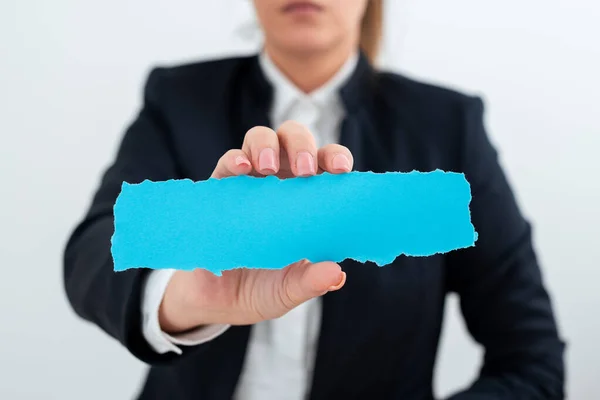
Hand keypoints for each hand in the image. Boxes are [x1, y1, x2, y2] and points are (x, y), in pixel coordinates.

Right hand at [159, 121, 353, 332]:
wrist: (212, 302)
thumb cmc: (259, 290)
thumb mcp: (287, 291)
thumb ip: (309, 282)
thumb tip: (337, 274)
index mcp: (306, 201)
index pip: (327, 166)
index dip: (337, 159)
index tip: (341, 171)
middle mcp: (281, 183)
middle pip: (295, 140)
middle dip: (303, 146)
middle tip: (304, 170)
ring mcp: (249, 182)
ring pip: (261, 138)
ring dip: (268, 144)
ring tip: (268, 167)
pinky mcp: (220, 188)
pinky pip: (228, 161)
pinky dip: (236, 159)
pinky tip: (242, 170)